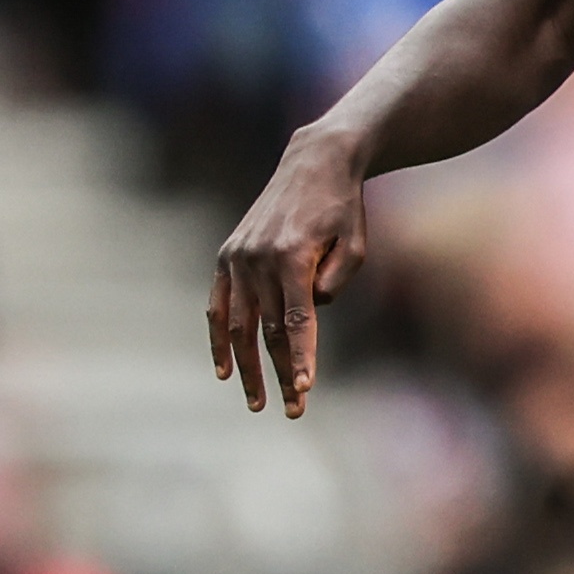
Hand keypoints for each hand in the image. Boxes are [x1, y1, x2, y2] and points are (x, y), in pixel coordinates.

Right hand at [207, 129, 368, 416]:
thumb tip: (309, 315)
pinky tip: (223, 369)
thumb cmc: (343, 209)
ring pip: (240, 325)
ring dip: (247, 367)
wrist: (314, 162)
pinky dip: (218, 338)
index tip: (304, 389)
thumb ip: (335, 284)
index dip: (300, 358)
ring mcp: (238, 257)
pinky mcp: (227, 254)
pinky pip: (218, 305)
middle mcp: (259, 259)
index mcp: (293, 257)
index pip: (296, 322)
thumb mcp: (355, 246)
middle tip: (292, 410)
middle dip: (279, 373)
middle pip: (268, 330)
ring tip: (257, 402)